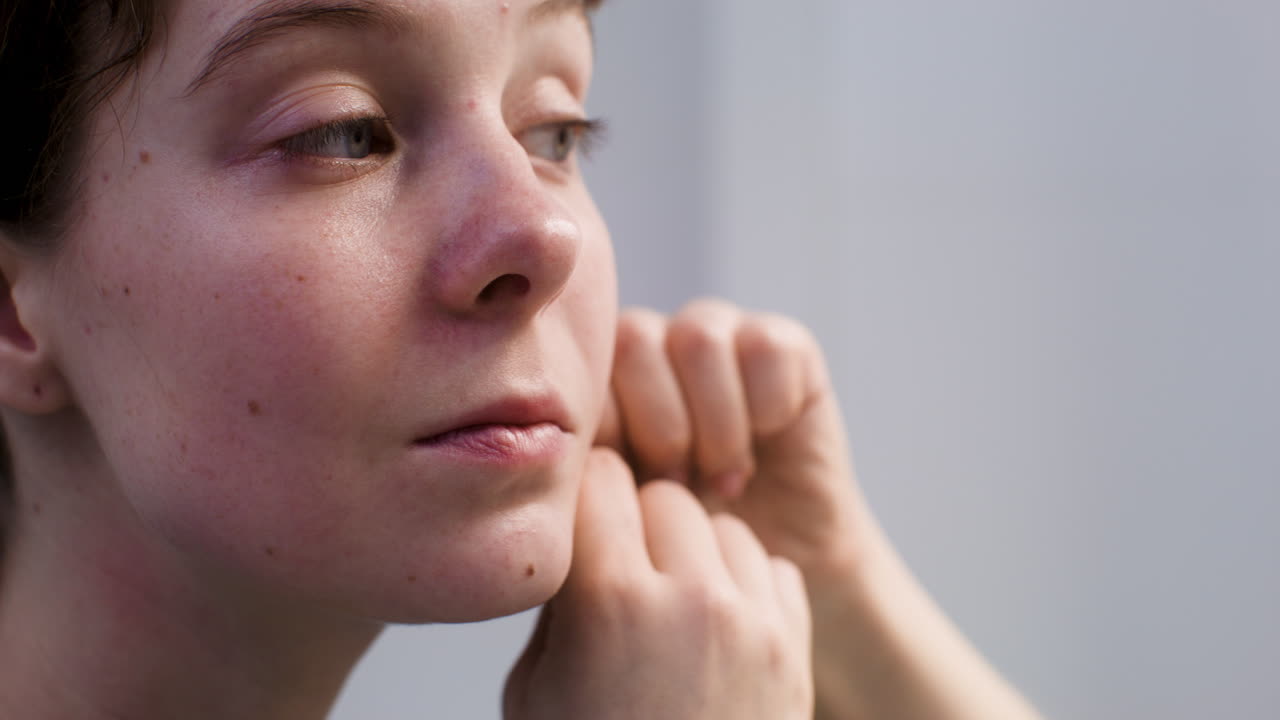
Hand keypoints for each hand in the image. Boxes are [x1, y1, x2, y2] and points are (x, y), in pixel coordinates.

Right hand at [503, 448, 812, 719]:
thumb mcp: (536, 692)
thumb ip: (558, 605)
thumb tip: (582, 541)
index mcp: (613, 601)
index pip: (600, 476)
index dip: (582, 495)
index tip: (577, 520)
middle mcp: (691, 598)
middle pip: (664, 492)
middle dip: (637, 517)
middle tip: (621, 565)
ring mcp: (751, 622)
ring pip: (722, 525)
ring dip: (695, 547)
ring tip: (670, 599)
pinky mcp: (791, 649)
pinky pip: (772, 568)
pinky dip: (745, 583)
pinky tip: (715, 623)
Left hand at [599, 301, 1044, 719]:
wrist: (770, 585)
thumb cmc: (674, 569)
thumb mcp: (608, 537)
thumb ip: (570, 493)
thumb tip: (528, 460)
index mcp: (599, 389)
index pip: (583, 368)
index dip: (605, 428)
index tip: (626, 498)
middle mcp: (654, 356)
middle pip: (635, 338)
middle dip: (659, 423)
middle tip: (677, 489)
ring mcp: (718, 347)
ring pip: (699, 334)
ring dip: (713, 418)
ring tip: (722, 484)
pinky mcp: (782, 352)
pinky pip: (768, 343)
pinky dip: (766, 400)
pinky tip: (764, 450)